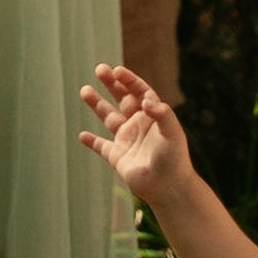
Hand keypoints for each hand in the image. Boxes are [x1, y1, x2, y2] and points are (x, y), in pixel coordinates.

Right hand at [80, 63, 196, 206]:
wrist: (169, 189)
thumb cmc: (174, 159)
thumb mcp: (172, 133)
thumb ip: (161, 114)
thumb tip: (145, 101)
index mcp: (153, 117)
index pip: (140, 92)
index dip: (129, 80)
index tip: (117, 71)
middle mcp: (139, 125)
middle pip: (122, 99)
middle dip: (111, 84)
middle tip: (99, 69)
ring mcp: (127, 140)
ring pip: (108, 118)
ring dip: (97, 104)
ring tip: (84, 90)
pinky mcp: (117, 156)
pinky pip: (101, 146)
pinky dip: (92, 141)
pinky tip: (82, 135)